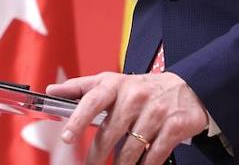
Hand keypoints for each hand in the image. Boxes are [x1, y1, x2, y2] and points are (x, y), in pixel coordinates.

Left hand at [49, 71, 208, 164]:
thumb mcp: (111, 82)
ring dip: (122, 163)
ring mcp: (156, 111)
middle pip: (110, 132)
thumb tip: (51, 90)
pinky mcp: (174, 126)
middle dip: (98, 154)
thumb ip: (81, 87)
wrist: (187, 88)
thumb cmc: (141, 88)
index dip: (78, 119)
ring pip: (131, 148)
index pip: (92, 100)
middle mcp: (136, 95)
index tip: (66, 137)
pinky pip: (154, 154)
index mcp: (116, 84)